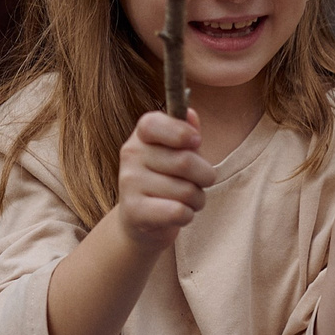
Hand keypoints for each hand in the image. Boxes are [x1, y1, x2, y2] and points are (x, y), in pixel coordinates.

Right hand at [115, 110, 218, 251]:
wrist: (140, 220)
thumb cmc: (167, 180)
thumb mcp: (178, 152)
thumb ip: (186, 132)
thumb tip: (190, 114)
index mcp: (142, 135)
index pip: (155, 124)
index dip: (181, 132)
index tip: (197, 141)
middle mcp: (131, 155)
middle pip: (184, 161)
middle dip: (205, 176)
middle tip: (201, 182)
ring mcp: (129, 183)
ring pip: (186, 191)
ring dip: (197, 199)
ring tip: (187, 200)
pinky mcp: (134, 211)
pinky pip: (178, 212)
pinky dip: (188, 215)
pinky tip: (178, 214)